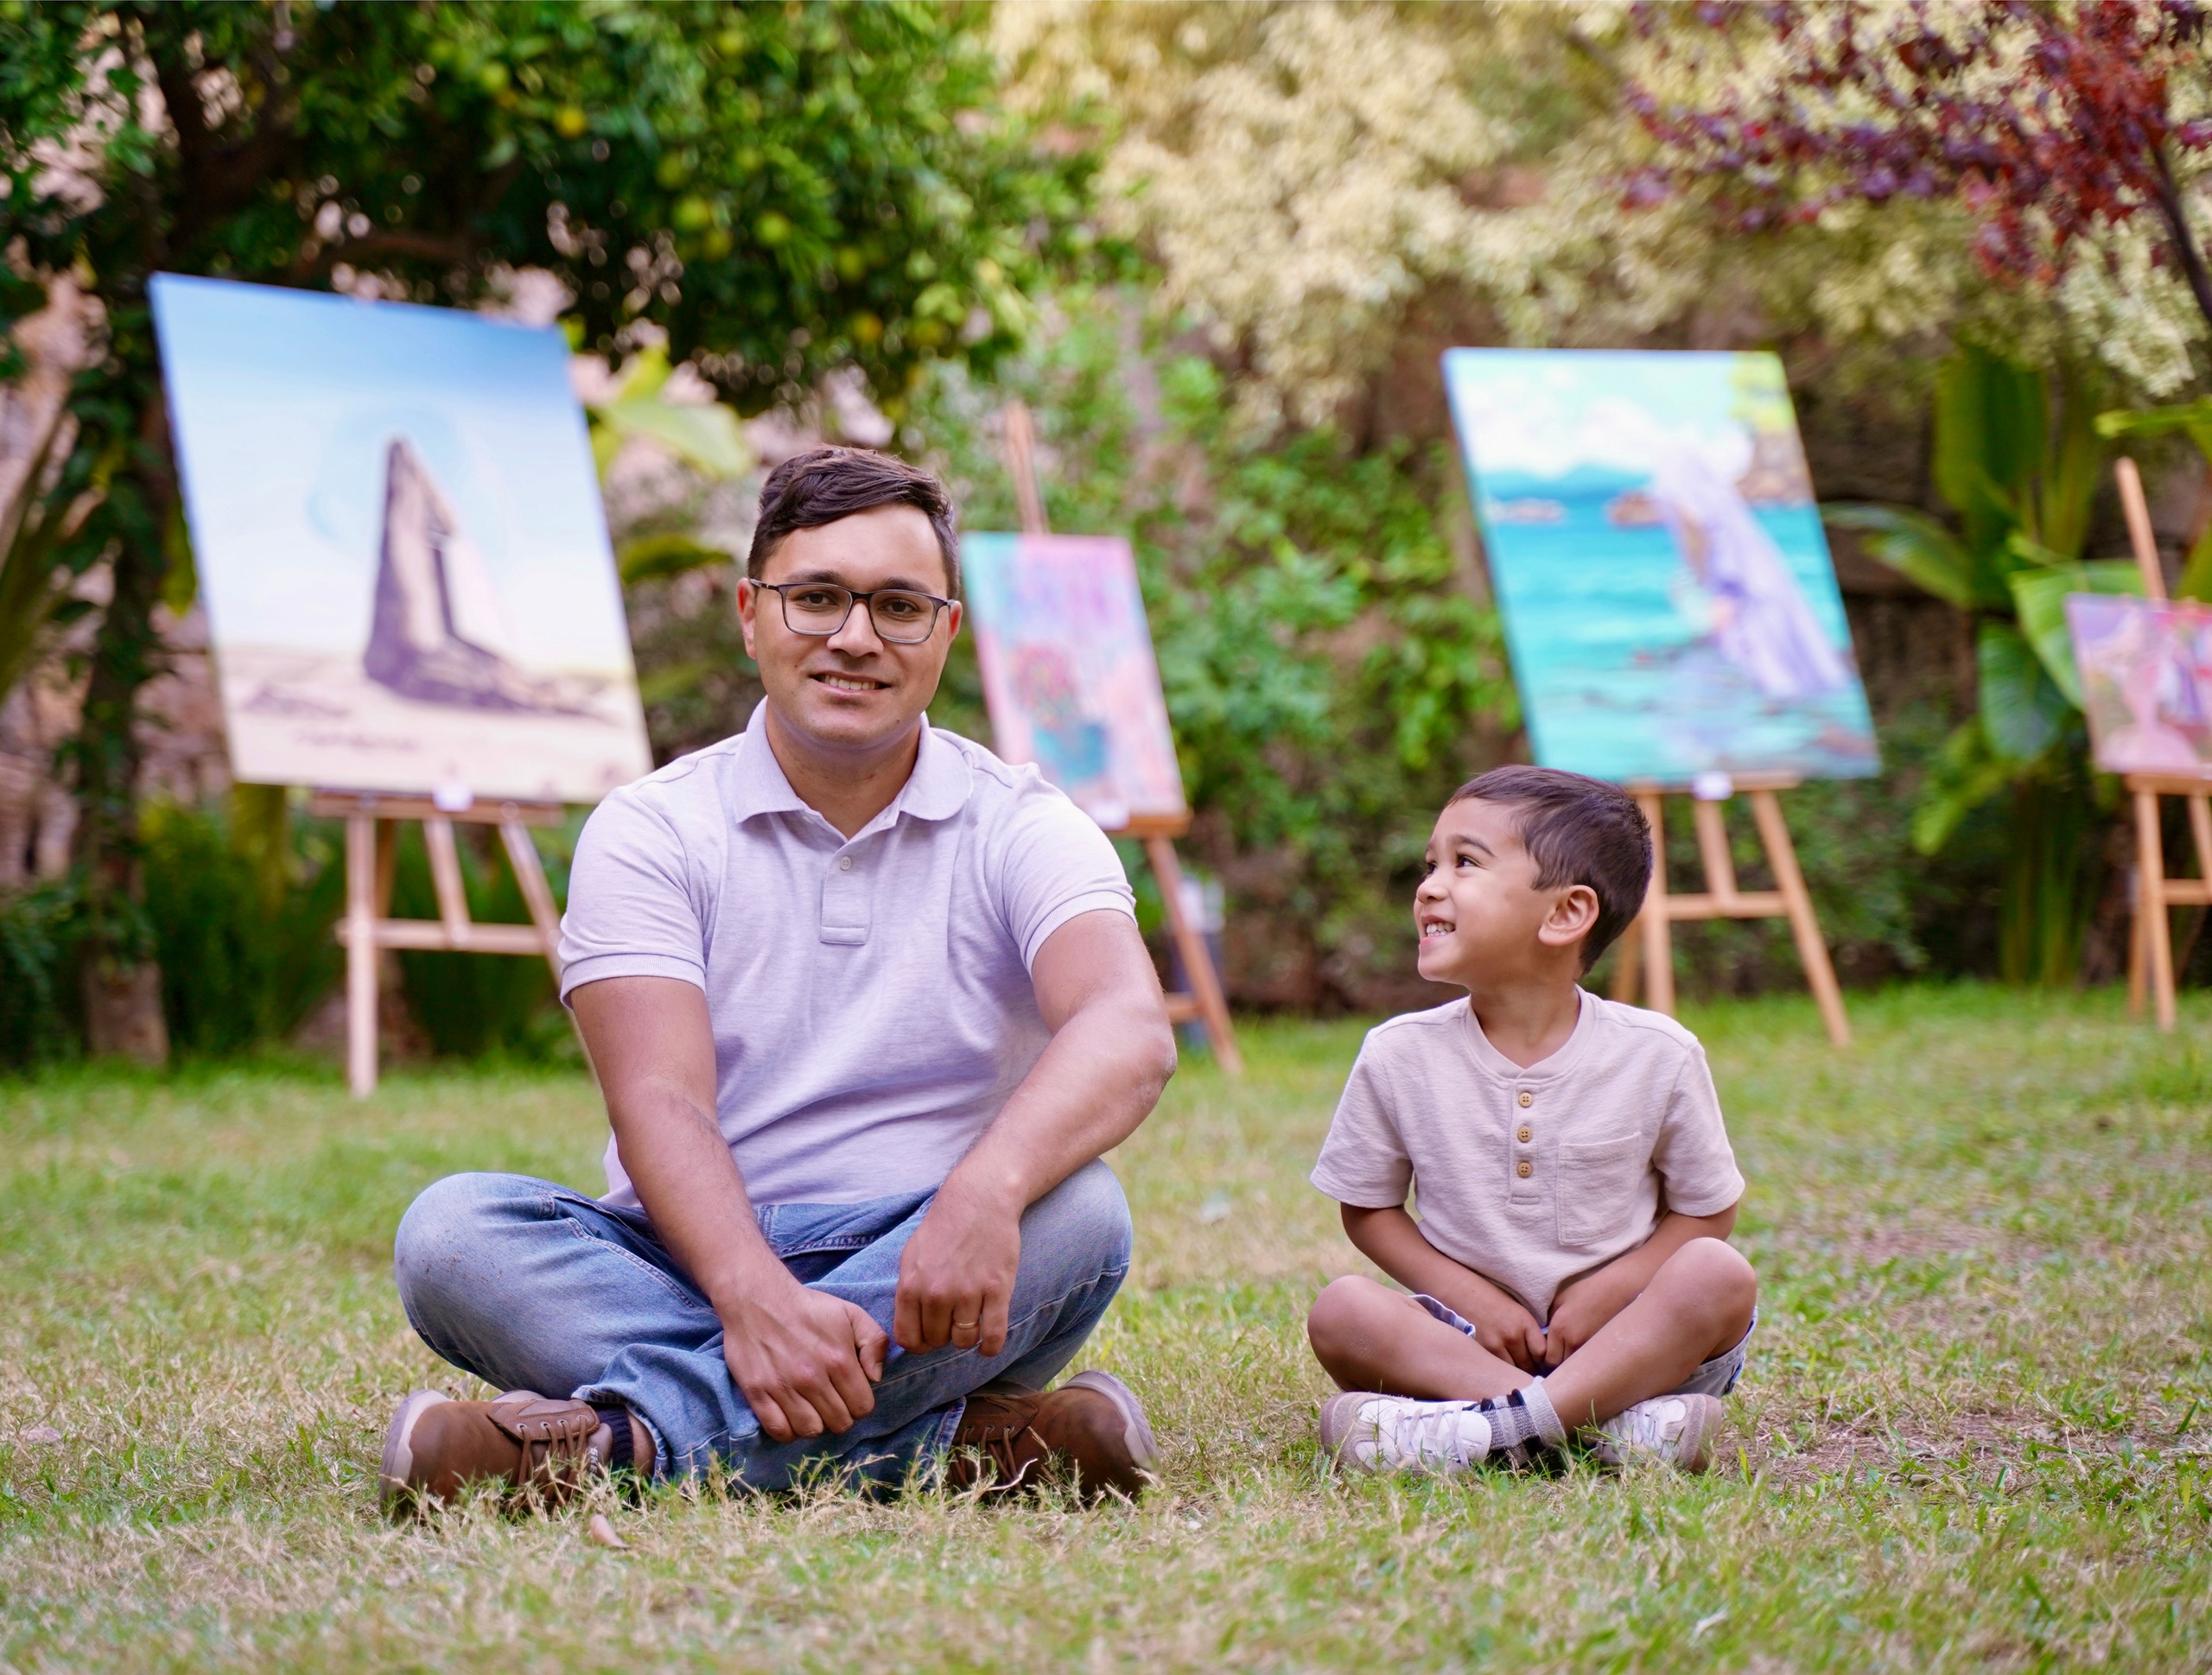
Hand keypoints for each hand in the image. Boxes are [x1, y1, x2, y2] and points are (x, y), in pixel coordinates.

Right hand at [721, 1278, 887, 1443]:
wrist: (758, 1299)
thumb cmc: (808, 1308)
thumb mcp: (851, 1313)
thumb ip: (875, 1342)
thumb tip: (875, 1378)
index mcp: (839, 1360)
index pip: (863, 1407)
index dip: (859, 1403)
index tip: (849, 1393)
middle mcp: (812, 1378)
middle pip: (839, 1423)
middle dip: (839, 1414)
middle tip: (829, 1400)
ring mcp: (783, 1388)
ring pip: (810, 1431)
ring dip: (814, 1423)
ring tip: (810, 1408)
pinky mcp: (758, 1393)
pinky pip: (779, 1431)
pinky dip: (788, 1430)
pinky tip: (790, 1415)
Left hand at [895, 1176, 1022, 1356]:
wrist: (979, 1201)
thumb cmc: (944, 1228)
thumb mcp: (911, 1256)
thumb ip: (907, 1291)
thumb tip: (908, 1326)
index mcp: (912, 1286)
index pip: (908, 1338)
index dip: (919, 1344)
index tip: (928, 1339)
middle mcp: (937, 1293)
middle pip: (937, 1340)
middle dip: (944, 1336)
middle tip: (952, 1322)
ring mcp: (968, 1293)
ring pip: (964, 1340)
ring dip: (967, 1338)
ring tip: (970, 1324)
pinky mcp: (997, 1290)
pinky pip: (994, 1335)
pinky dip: (991, 1346)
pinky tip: (988, 1344)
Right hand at [1448, 1280, 1547, 1372]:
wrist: (1467, 1295)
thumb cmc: (1495, 1303)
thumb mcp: (1519, 1313)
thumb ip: (1531, 1334)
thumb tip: (1542, 1358)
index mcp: (1525, 1322)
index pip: (1542, 1353)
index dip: (1543, 1360)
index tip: (1541, 1362)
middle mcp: (1512, 1334)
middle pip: (1529, 1365)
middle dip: (1531, 1370)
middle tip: (1530, 1371)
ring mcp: (1496, 1344)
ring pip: (1513, 1370)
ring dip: (1516, 1372)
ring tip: (1515, 1370)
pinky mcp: (1482, 1351)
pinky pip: (1498, 1368)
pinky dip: (1501, 1370)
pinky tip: (1501, 1367)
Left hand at [1542, 1271, 1629, 1368]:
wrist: (1615, 1291)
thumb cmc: (1586, 1291)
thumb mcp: (1560, 1300)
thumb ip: (1548, 1320)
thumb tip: (1541, 1336)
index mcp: (1559, 1329)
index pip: (1549, 1359)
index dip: (1546, 1360)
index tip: (1548, 1356)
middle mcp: (1573, 1341)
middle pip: (1561, 1367)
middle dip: (1558, 1365)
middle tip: (1559, 1358)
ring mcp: (1589, 1346)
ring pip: (1575, 1367)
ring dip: (1571, 1365)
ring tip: (1571, 1355)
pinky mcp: (1603, 1348)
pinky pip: (1589, 1362)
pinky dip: (1585, 1362)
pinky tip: (1584, 1354)